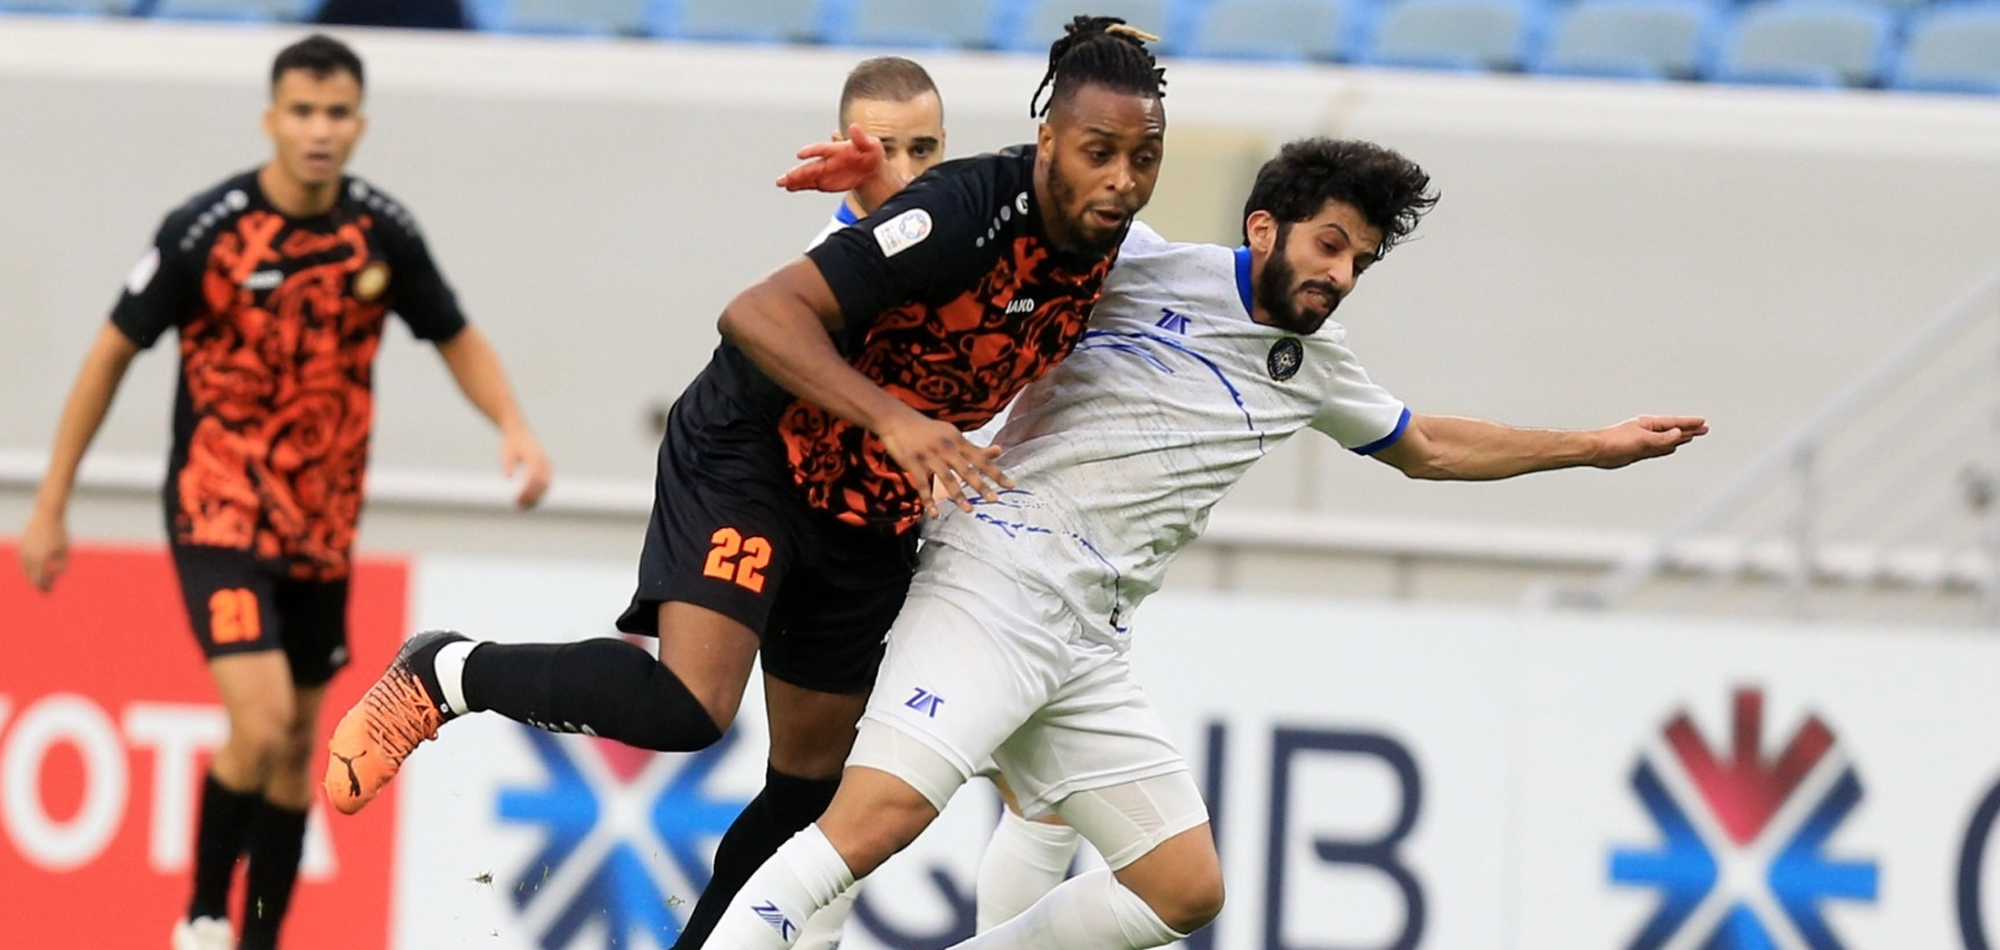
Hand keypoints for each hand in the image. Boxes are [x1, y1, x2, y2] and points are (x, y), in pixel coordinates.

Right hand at [18, 508, 69, 592]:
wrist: (47, 515)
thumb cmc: (60, 533)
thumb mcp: (65, 551)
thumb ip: (61, 567)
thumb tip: (53, 576)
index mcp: (39, 560)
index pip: (38, 580)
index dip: (43, 587)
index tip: (50, 591)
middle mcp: (28, 557)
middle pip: (30, 576)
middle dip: (38, 583)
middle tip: (47, 587)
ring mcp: (22, 551)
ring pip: (25, 569)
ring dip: (33, 575)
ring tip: (43, 577)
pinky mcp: (20, 546)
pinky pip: (23, 561)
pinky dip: (29, 566)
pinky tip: (37, 567)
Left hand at [501, 429, 552, 509]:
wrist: (519, 432)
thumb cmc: (511, 443)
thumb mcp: (505, 452)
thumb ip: (507, 464)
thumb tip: (508, 477)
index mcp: (534, 456)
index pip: (534, 478)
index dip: (527, 491)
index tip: (516, 500)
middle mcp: (543, 461)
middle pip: (542, 484)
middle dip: (532, 497)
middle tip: (519, 506)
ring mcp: (547, 464)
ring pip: (546, 485)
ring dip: (537, 497)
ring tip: (523, 506)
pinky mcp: (547, 467)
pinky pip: (546, 483)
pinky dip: (539, 493)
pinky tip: (529, 500)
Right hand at [777, 124, 885, 194]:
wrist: (871, 169)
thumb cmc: (870, 153)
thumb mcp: (871, 144)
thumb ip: (861, 137)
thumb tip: (854, 127)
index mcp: (836, 149)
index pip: (821, 149)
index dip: (811, 151)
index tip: (800, 155)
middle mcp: (826, 160)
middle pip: (810, 166)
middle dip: (797, 172)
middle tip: (786, 177)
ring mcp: (824, 171)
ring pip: (806, 176)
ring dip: (794, 179)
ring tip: (781, 183)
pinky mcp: (824, 181)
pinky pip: (810, 184)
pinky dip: (800, 186)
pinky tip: (790, 188)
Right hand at [876, 411, 1012, 517]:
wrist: (897, 420)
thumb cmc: (928, 430)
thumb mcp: (952, 434)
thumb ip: (974, 447)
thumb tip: (999, 450)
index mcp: (958, 441)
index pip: (981, 459)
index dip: (996, 472)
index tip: (1011, 485)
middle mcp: (946, 448)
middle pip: (967, 469)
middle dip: (981, 485)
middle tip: (994, 499)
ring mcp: (929, 456)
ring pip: (947, 479)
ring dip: (958, 496)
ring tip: (969, 510)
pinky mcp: (913, 463)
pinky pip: (922, 486)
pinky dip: (928, 501)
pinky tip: (934, 514)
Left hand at [1593, 415, 1708, 467]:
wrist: (1597, 450)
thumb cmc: (1614, 441)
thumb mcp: (1642, 439)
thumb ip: (1661, 439)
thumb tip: (1678, 434)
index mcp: (1649, 424)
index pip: (1674, 423)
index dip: (1689, 423)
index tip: (1702, 422)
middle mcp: (1648, 431)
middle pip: (1673, 430)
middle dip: (1689, 429)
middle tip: (1704, 428)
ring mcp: (1644, 441)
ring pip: (1667, 440)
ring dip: (1680, 438)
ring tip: (1692, 436)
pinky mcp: (1639, 451)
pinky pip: (1659, 449)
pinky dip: (1667, 448)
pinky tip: (1672, 447)